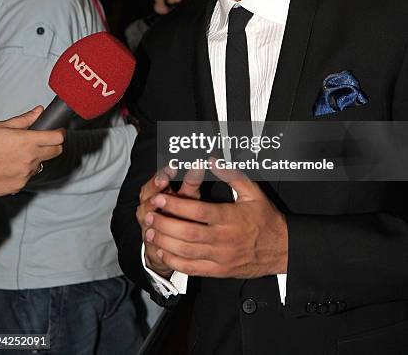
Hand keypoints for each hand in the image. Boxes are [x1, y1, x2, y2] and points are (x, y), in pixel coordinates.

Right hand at [0, 106, 64, 196]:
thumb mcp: (2, 127)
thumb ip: (24, 120)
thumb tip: (39, 111)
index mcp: (27, 141)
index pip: (57, 138)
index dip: (60, 133)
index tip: (58, 131)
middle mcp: (29, 158)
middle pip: (57, 151)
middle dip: (54, 145)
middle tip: (44, 141)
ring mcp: (25, 173)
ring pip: (41, 164)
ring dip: (36, 158)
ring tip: (18, 154)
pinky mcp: (19, 185)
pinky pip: (29, 176)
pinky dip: (24, 170)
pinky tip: (11, 165)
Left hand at [144, 166, 287, 277]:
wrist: (281, 248)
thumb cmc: (265, 218)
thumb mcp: (253, 192)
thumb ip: (232, 175)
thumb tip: (213, 160)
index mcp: (230, 218)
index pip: (198, 211)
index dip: (176, 205)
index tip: (160, 198)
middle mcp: (224, 239)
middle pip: (188, 233)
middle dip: (165, 223)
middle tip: (149, 214)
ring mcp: (220, 257)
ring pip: (187, 252)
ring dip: (165, 242)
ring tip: (150, 231)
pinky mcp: (219, 270)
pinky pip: (192, 268)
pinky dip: (175, 262)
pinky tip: (163, 252)